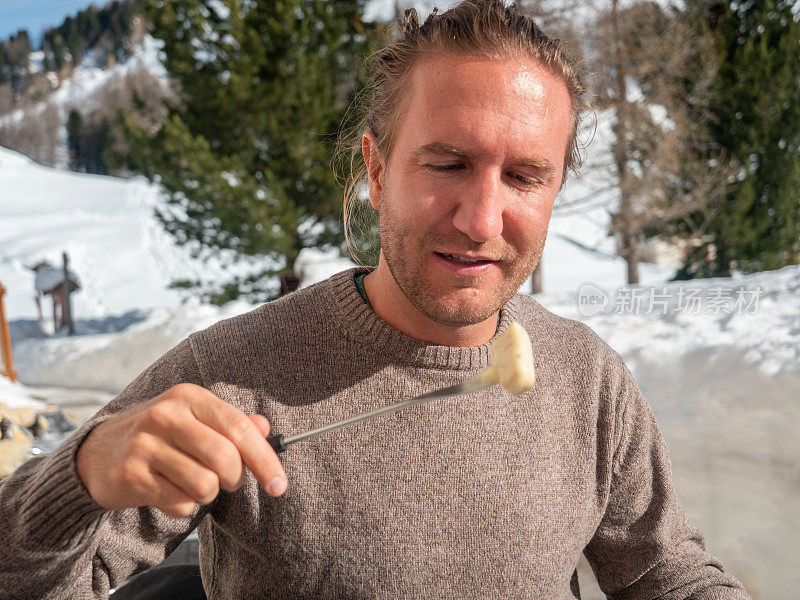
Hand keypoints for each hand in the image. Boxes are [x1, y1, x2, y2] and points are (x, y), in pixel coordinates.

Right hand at [76, 383, 286, 517]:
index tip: (279, 484)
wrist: (96, 453)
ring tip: (194, 482)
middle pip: (225, 459)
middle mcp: (166, 416)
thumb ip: (232, 424)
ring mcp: (145, 446)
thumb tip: (265, 428)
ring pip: (205, 485)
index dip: (264, 459)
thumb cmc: (159, 435)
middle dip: (236, 479)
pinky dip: (185, 505)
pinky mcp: (132, 476)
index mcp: (188, 397)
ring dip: (209, 493)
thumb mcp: (194, 419)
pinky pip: (180, 503)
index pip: (239, 427)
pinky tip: (169, 490)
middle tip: (228, 480)